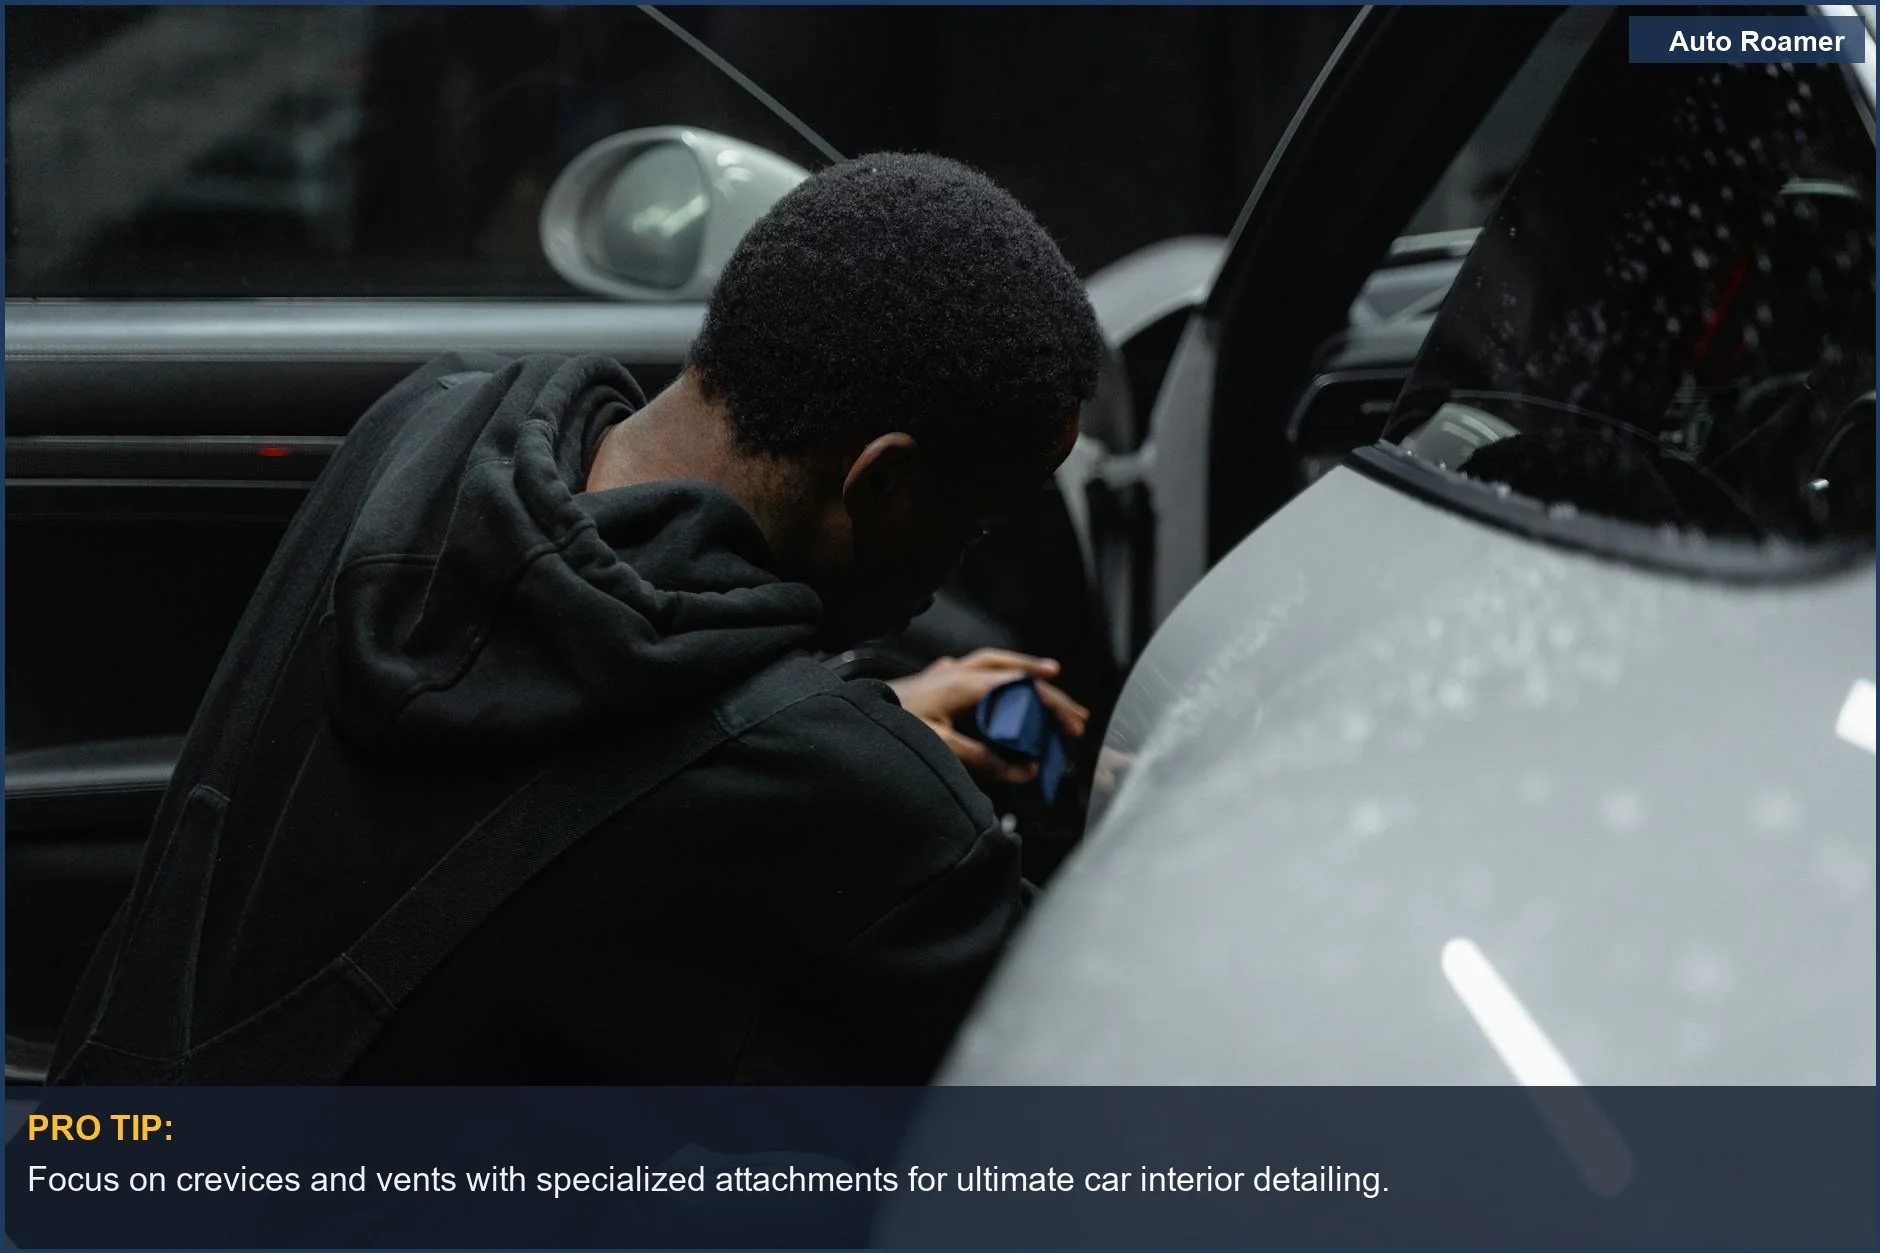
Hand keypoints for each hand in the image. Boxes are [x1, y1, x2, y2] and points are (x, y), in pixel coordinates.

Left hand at [888, 649, 1089, 784]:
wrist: (850, 720)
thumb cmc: (893, 728)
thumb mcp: (943, 748)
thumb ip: (985, 759)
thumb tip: (1023, 769)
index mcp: (965, 684)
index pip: (1022, 687)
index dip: (1052, 705)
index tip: (1072, 725)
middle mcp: (957, 672)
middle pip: (1013, 670)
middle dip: (1046, 688)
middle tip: (1071, 712)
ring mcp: (944, 674)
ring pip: (993, 665)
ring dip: (1021, 674)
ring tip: (1045, 683)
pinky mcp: (932, 683)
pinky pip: (973, 672)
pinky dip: (993, 677)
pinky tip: (993, 688)